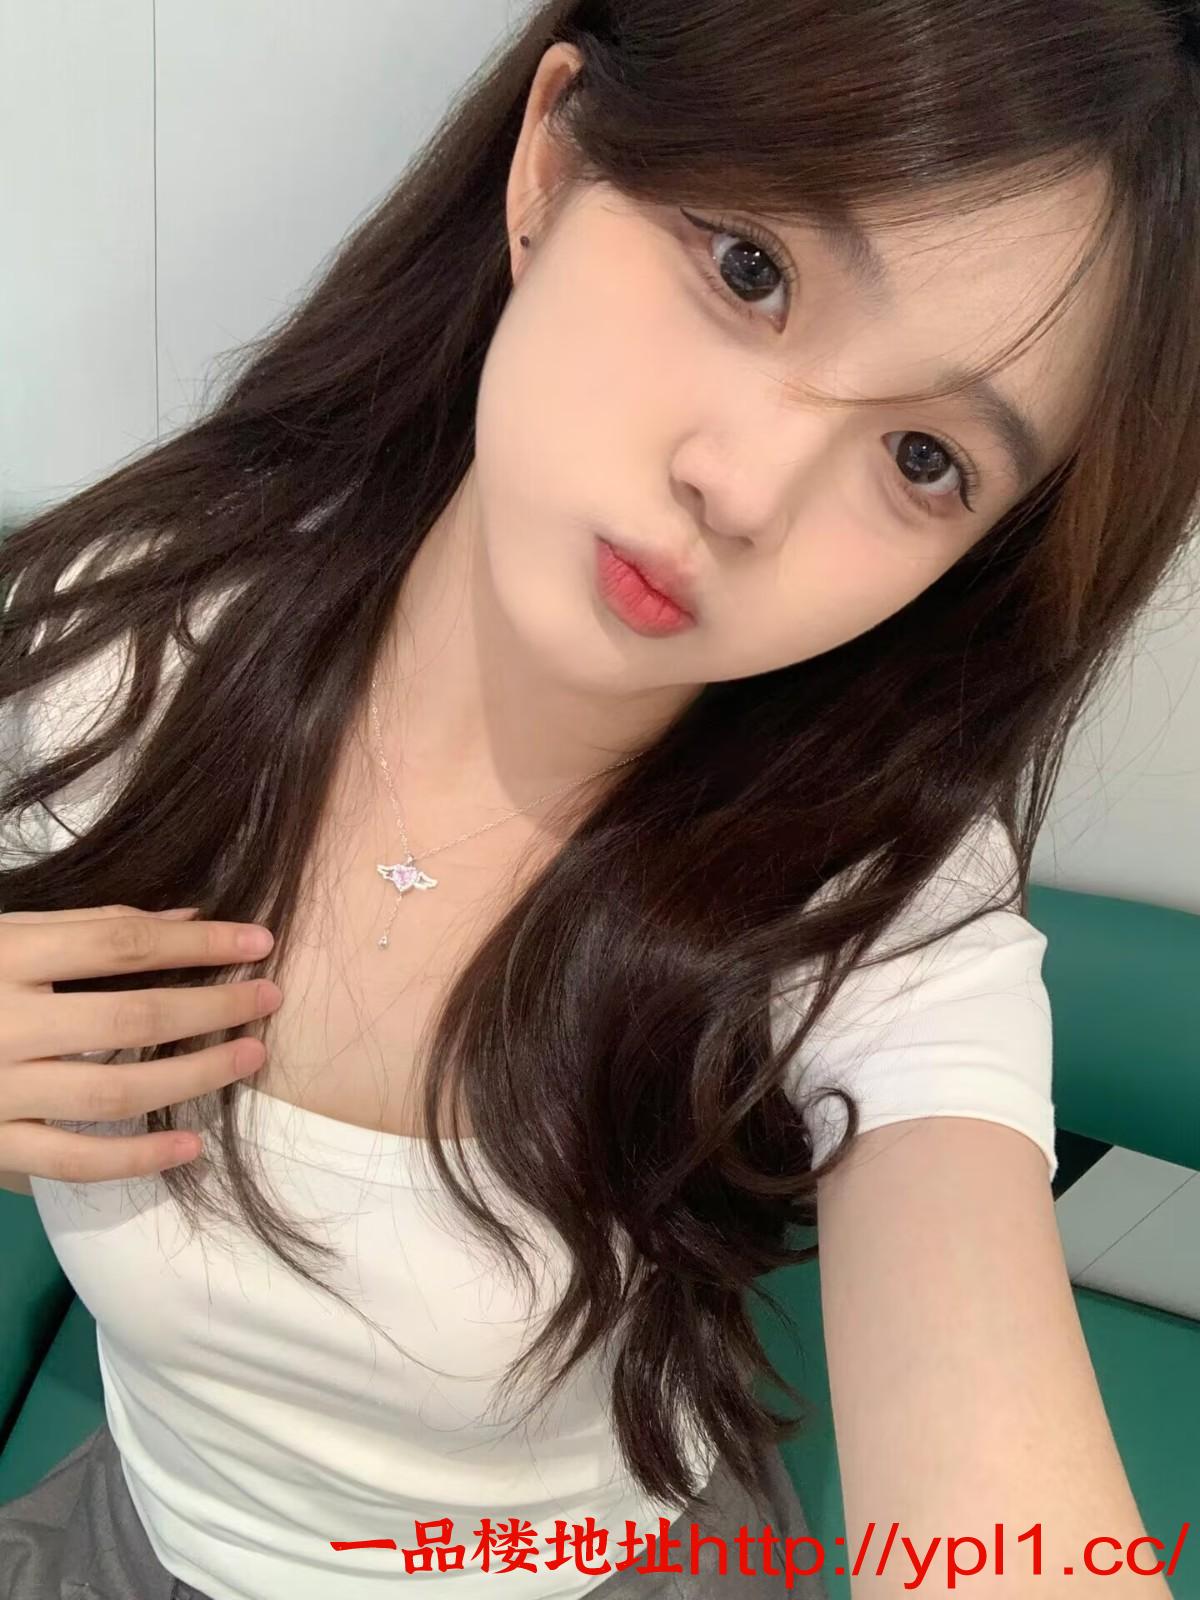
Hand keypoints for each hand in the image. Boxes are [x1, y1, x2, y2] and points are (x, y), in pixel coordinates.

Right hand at [0, 904, 281, 1182]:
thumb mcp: (3, 934)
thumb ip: (89, 926)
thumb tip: (191, 916)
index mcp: (4, 955)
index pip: (121, 943)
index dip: (198, 942)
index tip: (260, 940)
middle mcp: (1, 1022)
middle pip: (131, 1018)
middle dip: (213, 1009)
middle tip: (270, 1000)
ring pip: (115, 1092)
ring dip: (194, 1077)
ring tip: (249, 1058)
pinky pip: (72, 1161)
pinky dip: (136, 1159)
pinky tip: (190, 1148)